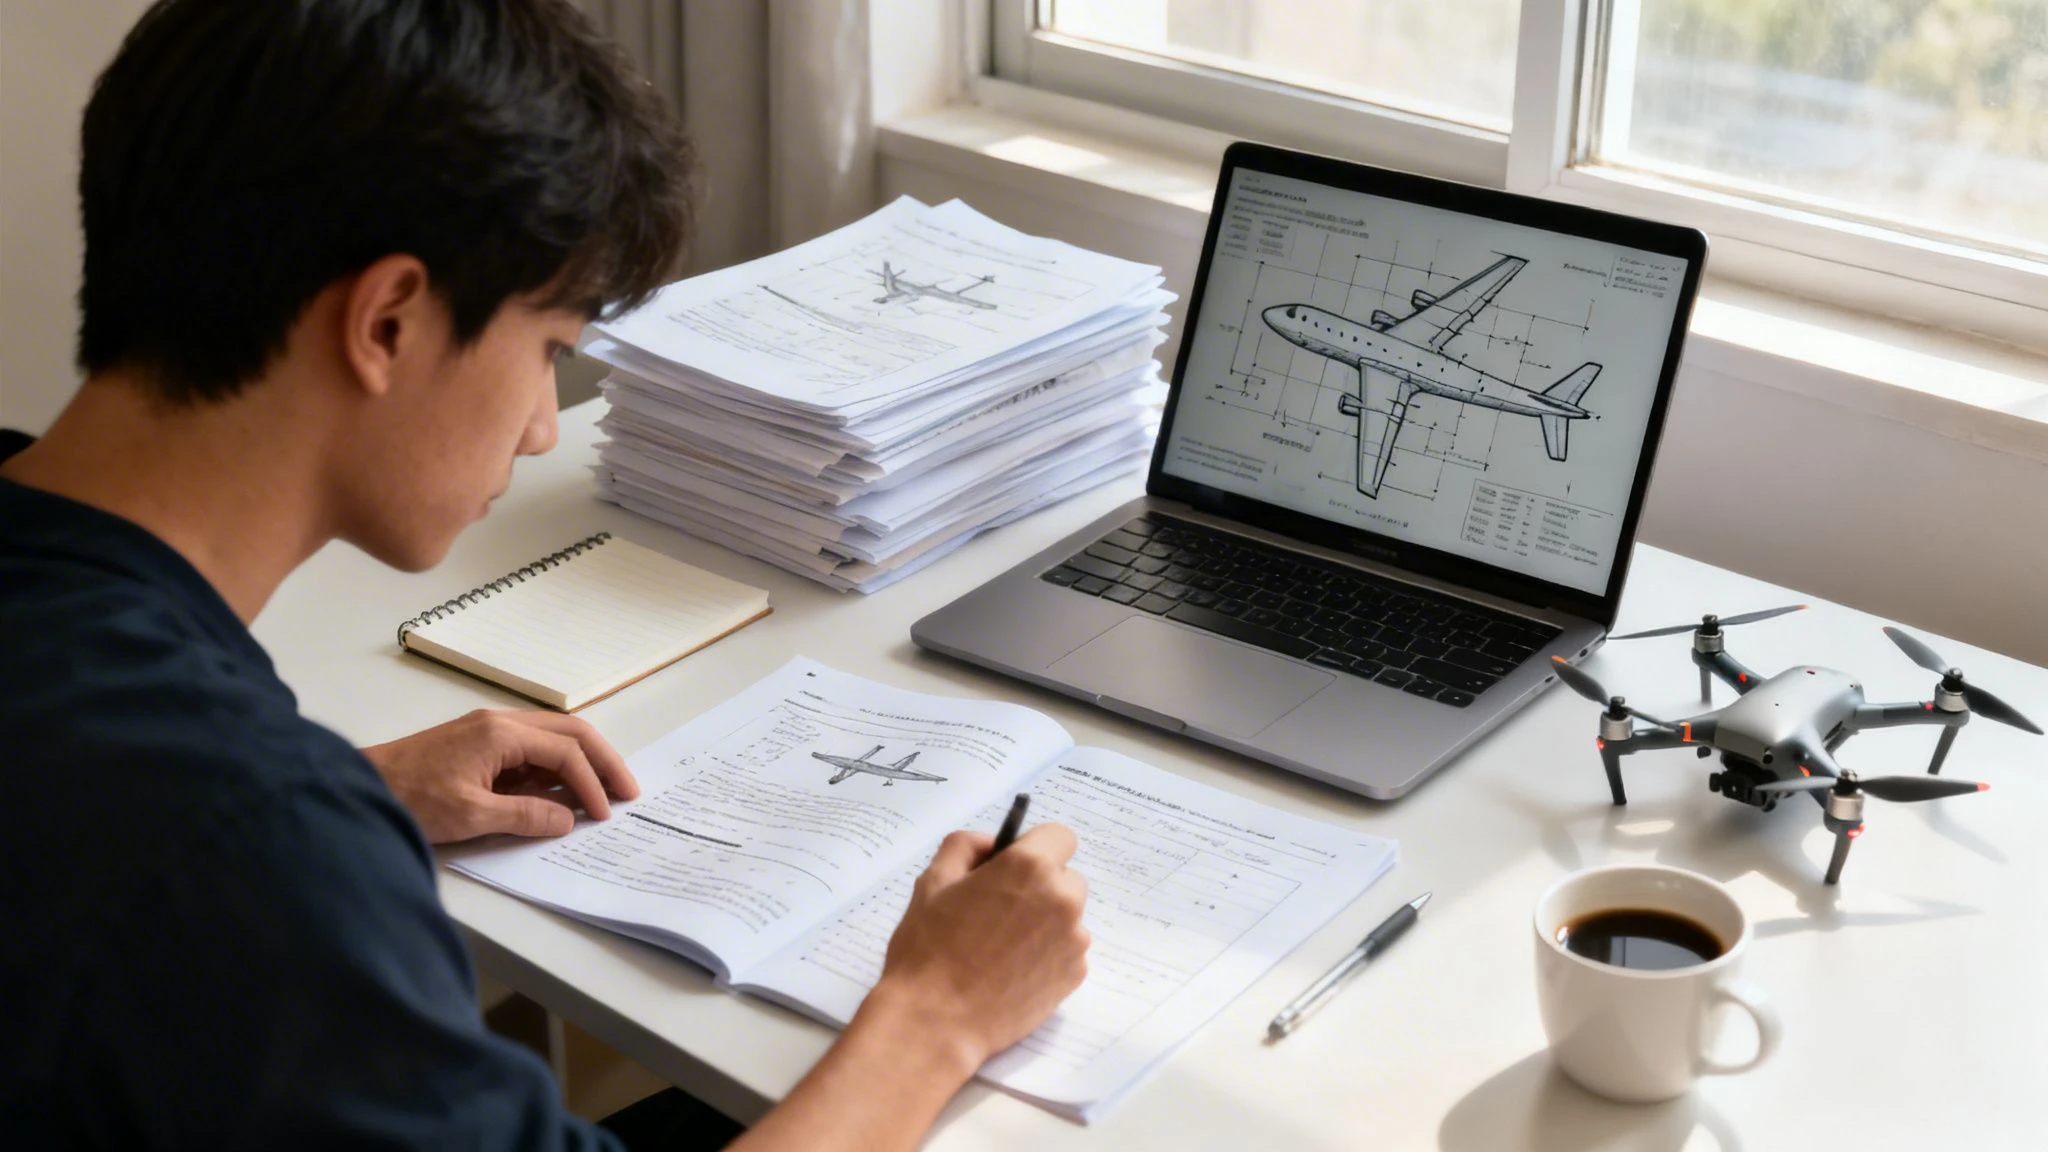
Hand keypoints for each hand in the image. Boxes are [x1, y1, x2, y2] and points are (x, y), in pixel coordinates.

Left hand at [361, 710, 638, 843]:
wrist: (359, 786)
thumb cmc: (409, 797)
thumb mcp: (470, 815)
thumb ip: (525, 815)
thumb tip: (567, 819)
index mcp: (500, 733)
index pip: (564, 752)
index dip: (591, 783)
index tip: (604, 814)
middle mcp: (501, 723)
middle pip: (569, 733)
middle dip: (603, 761)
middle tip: (627, 791)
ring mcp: (490, 732)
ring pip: (553, 739)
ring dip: (581, 764)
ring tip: (604, 793)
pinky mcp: (480, 747)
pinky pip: (531, 752)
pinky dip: (555, 770)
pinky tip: (563, 794)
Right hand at [867, 825, 1090, 1072]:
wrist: (936, 1021)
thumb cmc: (929, 949)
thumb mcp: (932, 882)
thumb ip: (964, 846)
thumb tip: (990, 844)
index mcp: (1030, 867)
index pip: (1060, 836)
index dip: (1034, 847)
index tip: (1011, 866)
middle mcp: (1062, 899)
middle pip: (1066, 877)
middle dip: (1040, 885)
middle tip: (999, 908)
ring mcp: (1073, 940)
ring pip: (1067, 915)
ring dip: (1045, 920)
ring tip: (1002, 946)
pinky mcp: (1075, 975)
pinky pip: (1067, 950)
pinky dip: (1047, 953)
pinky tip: (1012, 970)